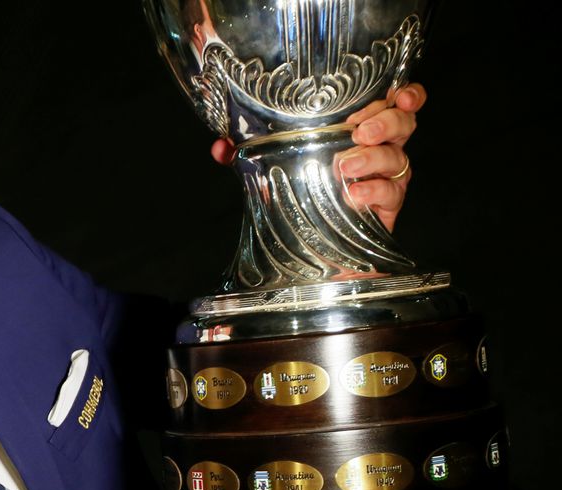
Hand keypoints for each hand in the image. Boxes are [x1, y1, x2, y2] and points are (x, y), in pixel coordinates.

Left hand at [209, 83, 427, 231]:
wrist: (315, 257)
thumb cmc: (302, 202)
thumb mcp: (272, 173)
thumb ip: (246, 156)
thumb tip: (220, 147)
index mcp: (357, 135)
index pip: (393, 104)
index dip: (405, 95)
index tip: (394, 96)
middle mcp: (378, 154)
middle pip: (404, 125)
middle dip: (386, 121)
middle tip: (358, 131)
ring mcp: (385, 182)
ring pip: (398, 158)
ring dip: (373, 157)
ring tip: (344, 165)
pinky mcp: (386, 212)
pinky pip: (391, 194)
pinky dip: (374, 191)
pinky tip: (355, 195)